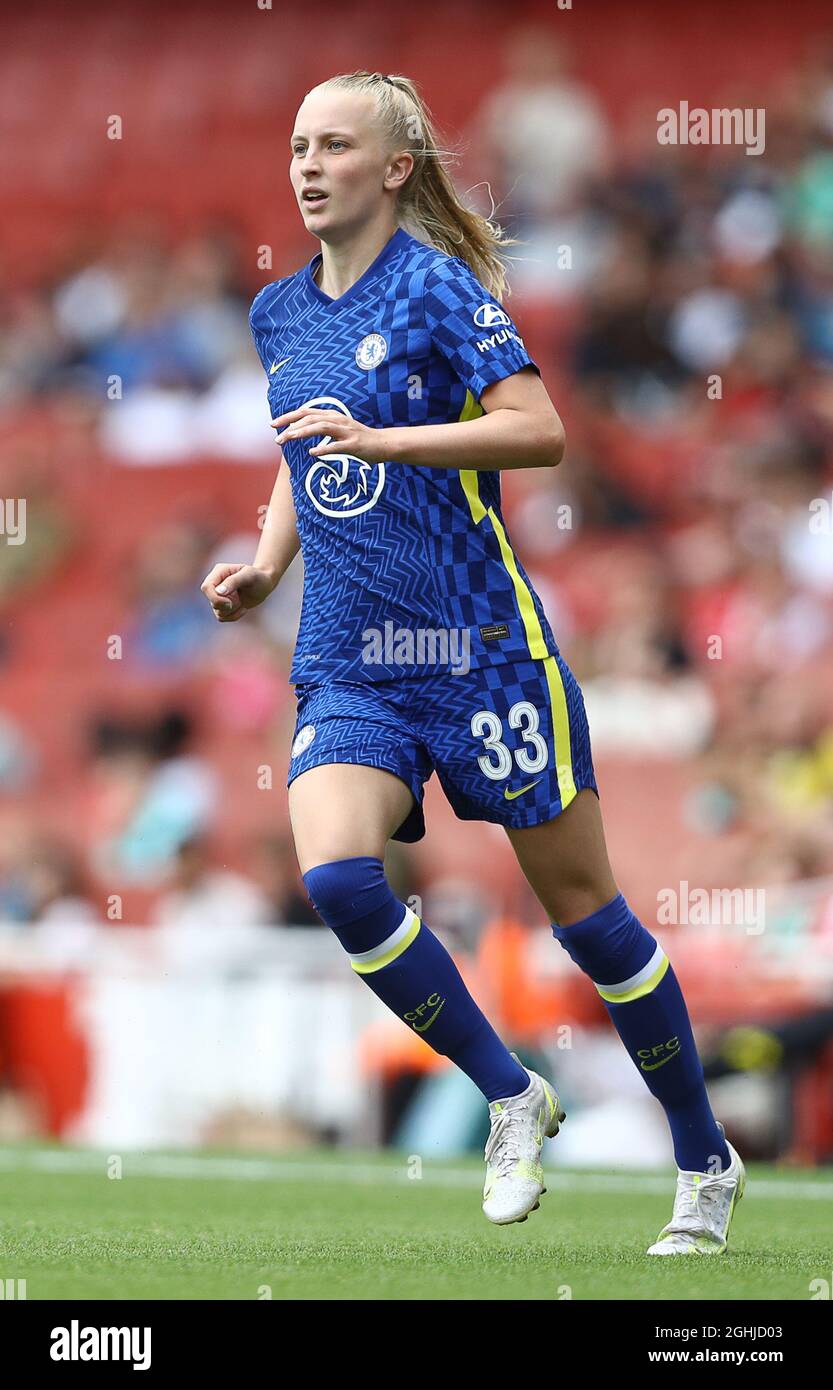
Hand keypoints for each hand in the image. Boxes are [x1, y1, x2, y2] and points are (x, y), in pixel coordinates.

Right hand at [200, 563, 276, 621]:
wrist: (265, 584)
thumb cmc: (258, 577)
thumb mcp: (249, 576)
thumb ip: (233, 582)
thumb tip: (218, 591)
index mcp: (219, 572)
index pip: (206, 587)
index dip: (215, 598)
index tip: (230, 602)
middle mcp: (216, 584)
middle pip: (212, 601)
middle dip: (226, 605)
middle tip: (239, 601)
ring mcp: (218, 596)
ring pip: (217, 611)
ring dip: (232, 610)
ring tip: (242, 601)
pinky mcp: (222, 606)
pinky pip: (222, 618)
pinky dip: (234, 616)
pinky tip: (243, 607)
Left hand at [272, 407, 389, 462]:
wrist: (384, 443)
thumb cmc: (359, 439)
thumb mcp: (339, 429)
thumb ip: (322, 428)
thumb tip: (301, 430)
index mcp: (332, 416)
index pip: (306, 412)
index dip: (288, 417)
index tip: (273, 424)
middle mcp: (338, 420)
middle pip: (310, 418)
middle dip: (291, 427)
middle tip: (277, 439)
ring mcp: (346, 432)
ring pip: (321, 428)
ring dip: (302, 433)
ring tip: (288, 440)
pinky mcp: (354, 444)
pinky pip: (337, 446)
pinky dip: (324, 448)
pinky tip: (313, 453)